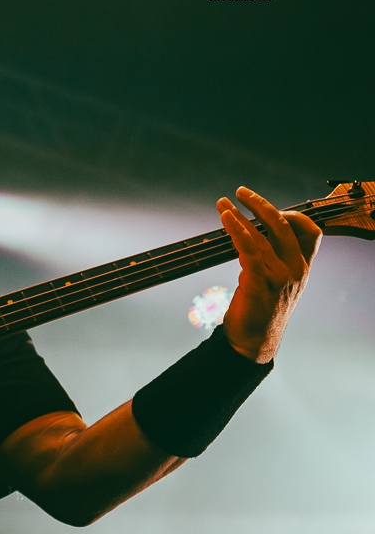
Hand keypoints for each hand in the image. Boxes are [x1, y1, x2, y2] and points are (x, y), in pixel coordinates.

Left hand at [217, 187, 321, 362]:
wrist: (254, 341)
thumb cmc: (261, 310)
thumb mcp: (276, 281)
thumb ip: (272, 259)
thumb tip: (253, 235)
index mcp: (303, 268)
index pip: (311, 233)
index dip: (293, 215)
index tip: (269, 208)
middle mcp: (295, 270)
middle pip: (284, 226)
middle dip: (261, 205)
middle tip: (241, 192)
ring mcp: (279, 277)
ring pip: (260, 236)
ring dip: (239, 216)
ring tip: (222, 203)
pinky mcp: (259, 283)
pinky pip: (249, 250)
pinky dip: (237, 231)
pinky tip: (226, 219)